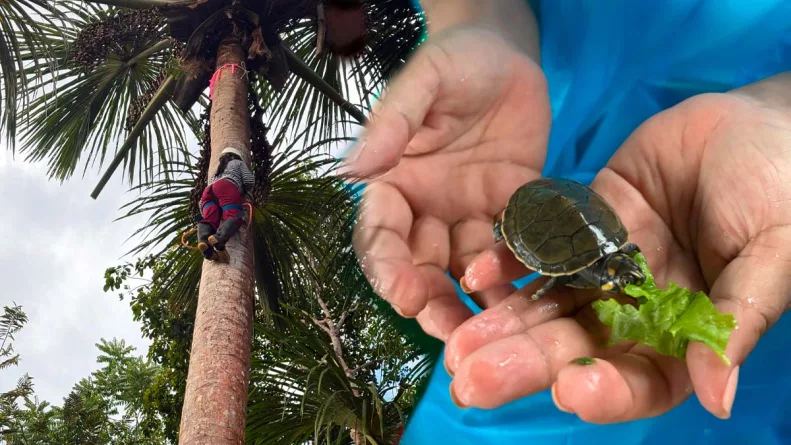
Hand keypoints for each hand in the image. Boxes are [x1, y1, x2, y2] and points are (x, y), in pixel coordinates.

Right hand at [341, 25, 550, 340]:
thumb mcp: (423, 82)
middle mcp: (427, 207)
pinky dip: (519, 274)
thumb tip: (353, 169)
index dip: (386, 265)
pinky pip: (514, 249)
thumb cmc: (456, 60)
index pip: (380, 233)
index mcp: (394, 181)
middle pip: (421, 265)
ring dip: (475, 303)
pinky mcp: (511, 212)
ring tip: (491, 335)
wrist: (508, 56)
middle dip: (430, 302)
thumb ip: (392, 122)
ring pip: (466, 269)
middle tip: (449, 334)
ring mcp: (469, 214)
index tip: (400, 292)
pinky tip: (533, 298)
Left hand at [446, 78, 790, 421]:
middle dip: (526, 362)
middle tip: (471, 381)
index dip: (608, 390)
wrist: (762, 121)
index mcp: (688, 330)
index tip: (571, 390)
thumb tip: (719, 397)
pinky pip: (542, 243)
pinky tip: (476, 272)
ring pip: (548, 300)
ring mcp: (605, 263)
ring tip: (456, 342)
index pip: (643, 376)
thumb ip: (736, 319)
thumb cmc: (784, 190)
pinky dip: (510, 257)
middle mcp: (637, 304)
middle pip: (576, 344)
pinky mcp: (583, 221)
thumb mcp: (775, 254)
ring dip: (502, 321)